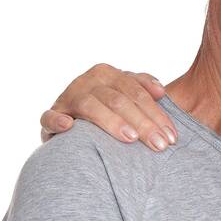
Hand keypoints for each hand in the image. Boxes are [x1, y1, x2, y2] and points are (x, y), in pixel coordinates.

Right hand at [40, 63, 176, 150]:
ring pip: (90, 106)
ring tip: (131, 138)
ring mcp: (67, 98)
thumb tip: (161, 92)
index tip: (172, 137)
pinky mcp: (52, 115)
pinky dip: (57, 120)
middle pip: (119, 100)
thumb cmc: (110, 109)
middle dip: (143, 123)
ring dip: (112, 121)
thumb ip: (144, 88)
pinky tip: (69, 127)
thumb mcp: (128, 95)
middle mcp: (87, 82)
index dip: (157, 114)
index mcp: (108, 74)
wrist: (75, 121)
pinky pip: (49, 116)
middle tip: (159, 145)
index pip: (137, 93)